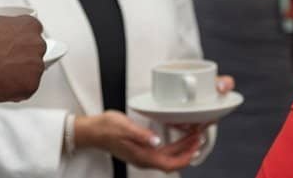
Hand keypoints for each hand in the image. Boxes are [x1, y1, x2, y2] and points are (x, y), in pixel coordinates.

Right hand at [0, 14, 44, 101]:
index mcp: (28, 25)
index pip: (32, 29)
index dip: (20, 37)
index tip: (12, 42)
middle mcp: (37, 43)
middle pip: (34, 50)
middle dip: (22, 54)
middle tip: (5, 59)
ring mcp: (36, 65)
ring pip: (32, 70)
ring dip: (20, 72)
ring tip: (1, 74)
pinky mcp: (31, 85)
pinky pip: (27, 87)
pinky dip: (17, 88)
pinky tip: (2, 85)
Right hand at [75, 110, 202, 171]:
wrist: (93, 131)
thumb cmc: (106, 128)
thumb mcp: (124, 127)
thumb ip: (141, 135)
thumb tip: (156, 141)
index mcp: (142, 156)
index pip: (170, 164)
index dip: (186, 157)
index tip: (196, 146)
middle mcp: (144, 159)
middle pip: (172, 160)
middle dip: (188, 150)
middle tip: (200, 137)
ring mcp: (143, 155)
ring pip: (168, 156)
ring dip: (182, 148)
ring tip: (193, 136)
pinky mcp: (141, 150)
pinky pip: (162, 152)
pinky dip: (173, 145)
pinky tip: (177, 137)